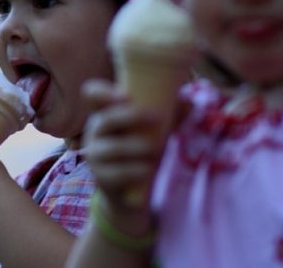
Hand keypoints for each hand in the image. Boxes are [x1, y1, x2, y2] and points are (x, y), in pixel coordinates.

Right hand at [81, 79, 164, 211]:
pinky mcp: (101, 178)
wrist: (130, 191)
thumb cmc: (142, 149)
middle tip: (159, 118)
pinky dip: (134, 170)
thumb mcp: (154, 129)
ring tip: (157, 150)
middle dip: (131, 117)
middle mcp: (95, 131)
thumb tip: (190, 105)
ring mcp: (94, 155)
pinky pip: (115, 174)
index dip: (103, 92)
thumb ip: (169, 114)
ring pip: (111, 148)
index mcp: (106, 112)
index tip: (126, 96)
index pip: (92, 94)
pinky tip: (148, 169)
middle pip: (105, 119)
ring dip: (136, 147)